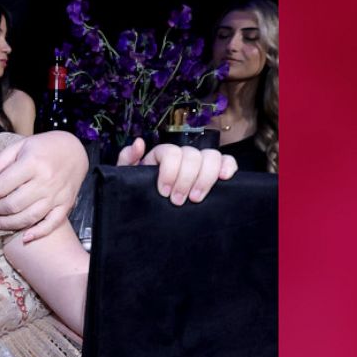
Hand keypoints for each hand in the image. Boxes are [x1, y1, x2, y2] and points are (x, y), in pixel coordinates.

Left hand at [0, 131, 88, 240]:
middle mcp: (45, 181)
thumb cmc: (44, 147)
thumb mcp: (20, 146)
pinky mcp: (66, 204)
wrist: (75, 150)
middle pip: (13, 204)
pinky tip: (24, 238)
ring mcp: (56, 195)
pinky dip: (38, 233)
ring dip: (8, 224)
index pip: (1, 186)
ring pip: (29, 217)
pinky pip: (52, 223)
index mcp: (31, 163)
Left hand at [115, 138, 236, 204]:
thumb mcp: (128, 179)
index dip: (170, 172)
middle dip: (187, 179)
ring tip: (196, 199)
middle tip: (178, 201)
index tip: (164, 193)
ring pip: (212, 156)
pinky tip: (225, 178)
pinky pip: (228, 161)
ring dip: (206, 177)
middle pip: (193, 155)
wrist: (152, 213)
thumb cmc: (141, 193)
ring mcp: (201, 163)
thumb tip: (138, 143)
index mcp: (162, 155)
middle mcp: (183, 156)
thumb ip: (127, 160)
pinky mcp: (216, 172)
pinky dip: (229, 167)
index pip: (172, 153)